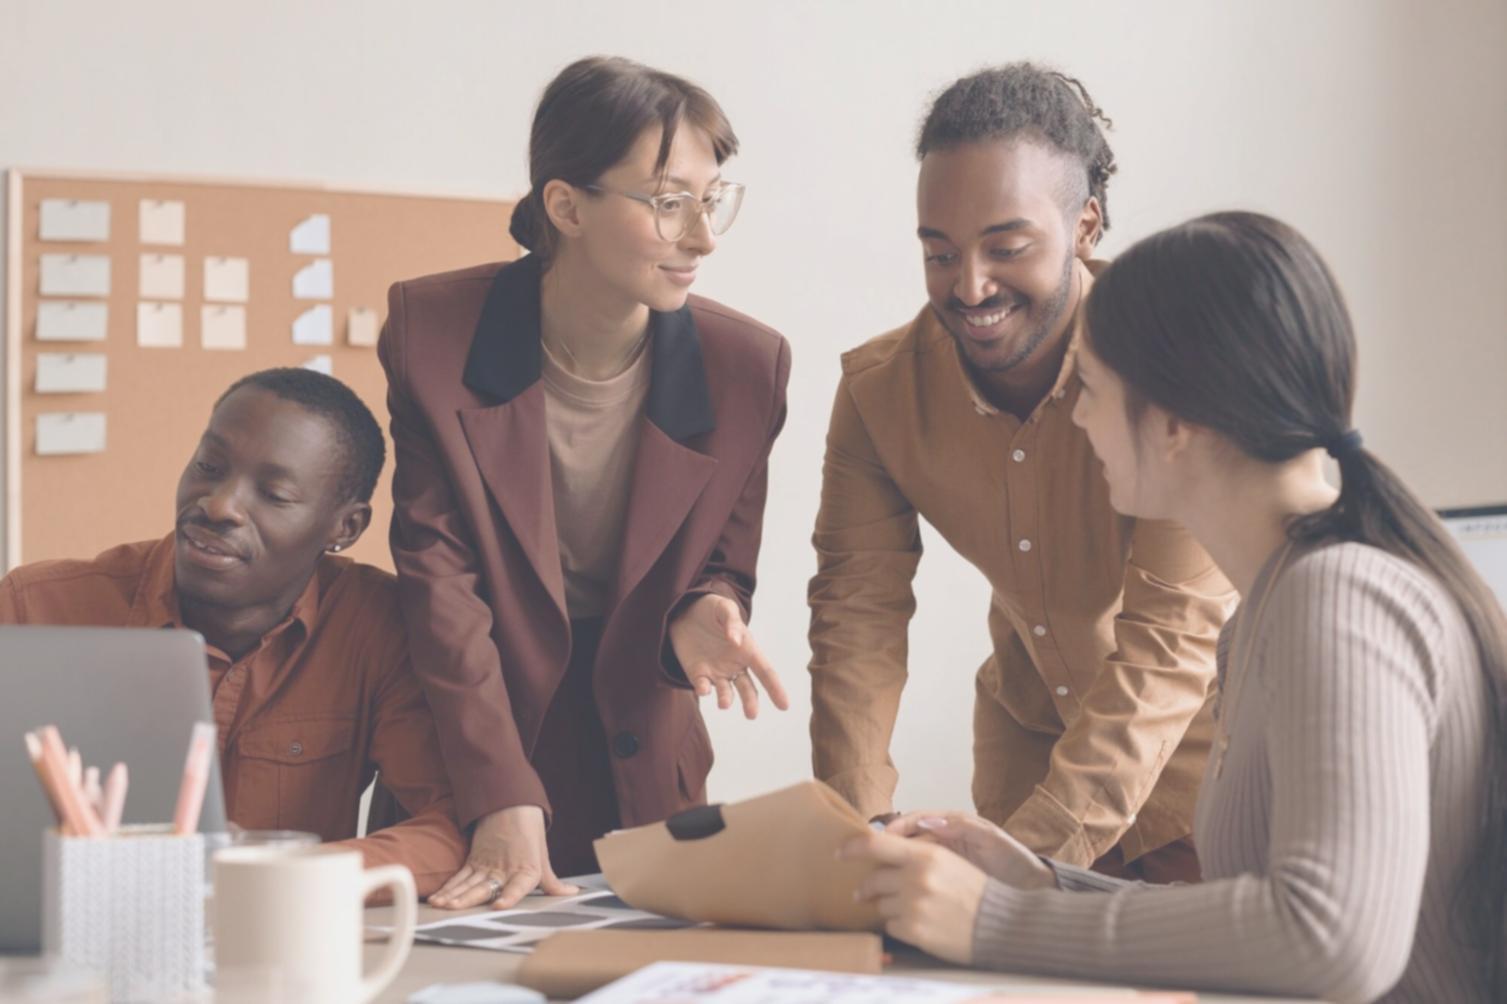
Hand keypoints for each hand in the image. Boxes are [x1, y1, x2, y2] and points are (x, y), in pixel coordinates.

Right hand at [428, 805, 578, 909]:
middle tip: (453, 909)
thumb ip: (552, 882)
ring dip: (453, 895)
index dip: (509, 897)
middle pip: (484, 887)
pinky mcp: (474, 860)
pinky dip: (448, 888)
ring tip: (440, 905)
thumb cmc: (530, 832)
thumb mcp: (543, 858)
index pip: (518, 886)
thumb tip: (572, 892)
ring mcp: (487, 865)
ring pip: (467, 883)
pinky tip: (437, 899)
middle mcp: (505, 869)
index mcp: (526, 870)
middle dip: (467, 899)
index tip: (499, 905)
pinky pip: (460, 877)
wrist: (512, 804)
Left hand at [668, 594, 788, 717]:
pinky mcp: (698, 674)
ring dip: (726, 699)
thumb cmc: (712, 609)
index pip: (766, 671)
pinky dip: (703, 689)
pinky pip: (703, 686)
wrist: (685, 612)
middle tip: (751, 715)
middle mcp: (736, 665)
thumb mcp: (724, 608)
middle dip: (750, 702)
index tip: (785, 706)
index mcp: (748, 650)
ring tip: (724, 704)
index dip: (776, 688)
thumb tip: (736, 640)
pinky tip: (703, 689)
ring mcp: (717, 672)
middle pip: (747, 688)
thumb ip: (731, 622)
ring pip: (726, 692)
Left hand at [840, 830, 987, 964]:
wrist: (998, 924)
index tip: (839, 852)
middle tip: (863, 892)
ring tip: (910, 909)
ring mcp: (913, 905)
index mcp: (926, 855)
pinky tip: (919, 924)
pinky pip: (891, 926)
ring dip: (888, 906)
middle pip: (873, 879)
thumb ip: (915, 855)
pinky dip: (900, 926)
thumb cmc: (974, 891)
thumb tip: (882, 853)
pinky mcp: (914, 930)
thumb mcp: (948, 861)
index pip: (875, 844)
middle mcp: (916, 878)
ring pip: (881, 904)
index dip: (852, 847)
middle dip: (866, 887)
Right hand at [885, 810, 1055, 889]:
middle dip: (881, 846)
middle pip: (903, 840)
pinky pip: (915, 880)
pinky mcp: (941, 882)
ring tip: (869, 877)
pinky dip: (901, 886)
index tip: (877, 836)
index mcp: (950, 826)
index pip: (914, 821)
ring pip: (905, 861)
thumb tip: (931, 820)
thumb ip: (964, 827)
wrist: (1031, 888)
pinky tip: (890, 895)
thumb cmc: (1013, 860)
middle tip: (860, 855)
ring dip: (886, 867)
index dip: (894, 827)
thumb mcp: (991, 839)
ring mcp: (940, 863)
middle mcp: (941, 841)